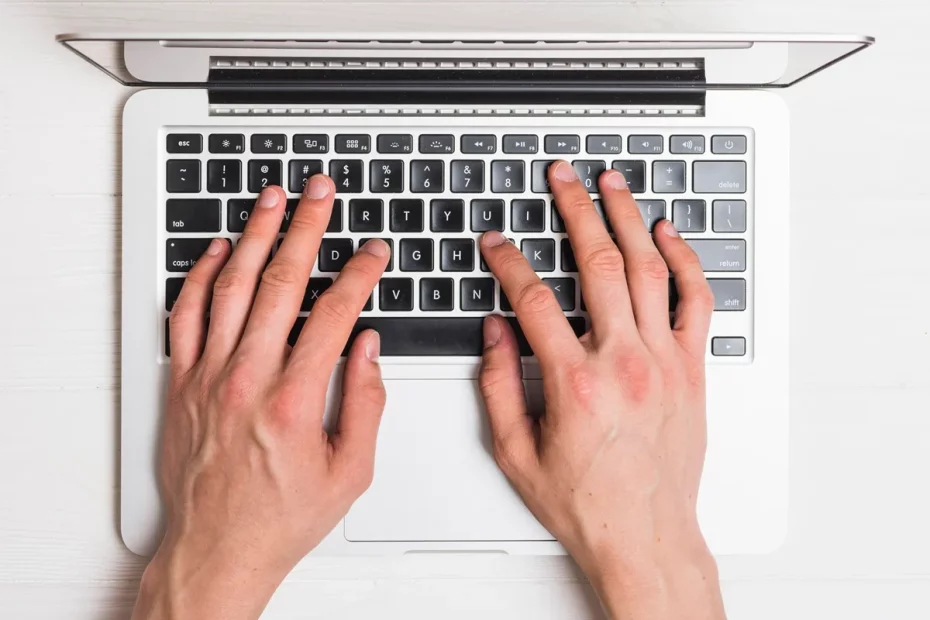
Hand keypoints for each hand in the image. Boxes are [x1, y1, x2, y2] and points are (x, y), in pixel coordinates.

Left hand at [132, 177, 390, 619]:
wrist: (218, 549)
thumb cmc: (280, 516)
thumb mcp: (351, 472)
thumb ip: (365, 404)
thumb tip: (367, 348)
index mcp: (294, 400)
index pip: (333, 314)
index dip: (358, 274)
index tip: (372, 253)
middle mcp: (247, 380)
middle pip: (280, 283)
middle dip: (306, 228)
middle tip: (320, 193)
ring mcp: (208, 377)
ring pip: (230, 287)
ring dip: (254, 235)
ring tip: (272, 199)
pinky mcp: (182, 383)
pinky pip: (185, 315)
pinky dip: (199, 275)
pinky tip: (217, 248)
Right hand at [478, 161, 725, 619]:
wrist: (644, 535)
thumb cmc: (586, 501)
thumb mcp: (516, 452)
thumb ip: (500, 385)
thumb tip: (496, 333)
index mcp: (574, 383)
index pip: (533, 299)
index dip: (509, 260)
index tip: (497, 242)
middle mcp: (624, 362)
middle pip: (598, 264)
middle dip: (575, 210)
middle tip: (562, 177)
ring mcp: (664, 361)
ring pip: (648, 269)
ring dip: (628, 218)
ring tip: (612, 183)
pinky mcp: (691, 369)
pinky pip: (694, 301)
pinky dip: (684, 260)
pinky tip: (667, 234)